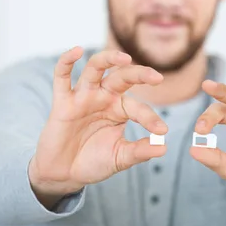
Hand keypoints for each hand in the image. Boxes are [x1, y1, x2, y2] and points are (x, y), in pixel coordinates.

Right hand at [29, 47, 166, 206]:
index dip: (150, 118)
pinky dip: (66, 61)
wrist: (63, 174)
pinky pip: (62, 76)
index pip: (138, 108)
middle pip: (122, 76)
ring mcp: (83, 96)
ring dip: (108, 59)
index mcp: (120, 109)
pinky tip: (77, 51)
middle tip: (157, 77)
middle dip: (139, 74)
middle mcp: (103, 97)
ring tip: (124, 58)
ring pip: (95, 68)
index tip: (162, 131)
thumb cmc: (92, 161)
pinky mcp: (62, 101)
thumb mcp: (119, 158)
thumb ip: (139, 151)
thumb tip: (163, 148)